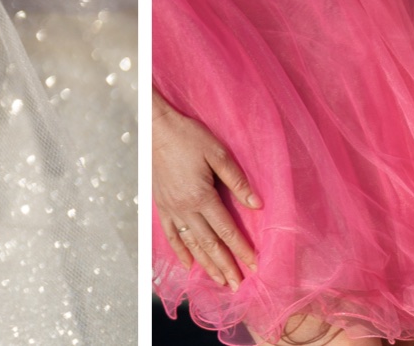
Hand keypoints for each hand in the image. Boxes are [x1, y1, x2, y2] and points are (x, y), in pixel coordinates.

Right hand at [153, 92, 259, 289]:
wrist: (156, 128)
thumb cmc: (188, 136)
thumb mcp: (218, 152)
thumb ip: (237, 181)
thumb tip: (257, 205)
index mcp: (202, 196)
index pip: (227, 230)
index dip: (242, 249)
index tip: (254, 265)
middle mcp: (186, 208)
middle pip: (210, 244)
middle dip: (226, 266)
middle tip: (238, 285)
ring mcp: (171, 209)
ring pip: (191, 244)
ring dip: (207, 264)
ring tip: (220, 281)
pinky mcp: (161, 206)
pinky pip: (171, 235)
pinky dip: (181, 252)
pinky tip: (189, 264)